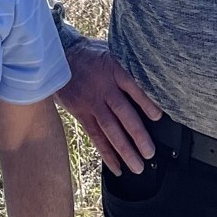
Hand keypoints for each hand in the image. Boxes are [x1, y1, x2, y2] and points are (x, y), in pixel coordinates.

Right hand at [54, 37, 162, 173]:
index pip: (132, 87)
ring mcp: (91, 103)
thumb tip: (153, 74)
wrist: (58, 56)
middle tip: (150, 153)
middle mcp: (102, 88)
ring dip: (124, 149)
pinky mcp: (81, 113)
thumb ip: (127, 65)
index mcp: (113, 70)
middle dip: (137, 135)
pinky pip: (95, 135)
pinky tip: (117, 166)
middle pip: (123, 113)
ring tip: (137, 166)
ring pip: (109, 129)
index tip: (158, 117)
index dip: (145, 102)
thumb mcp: (110, 50)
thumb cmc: (90, 54)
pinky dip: (106, 152)